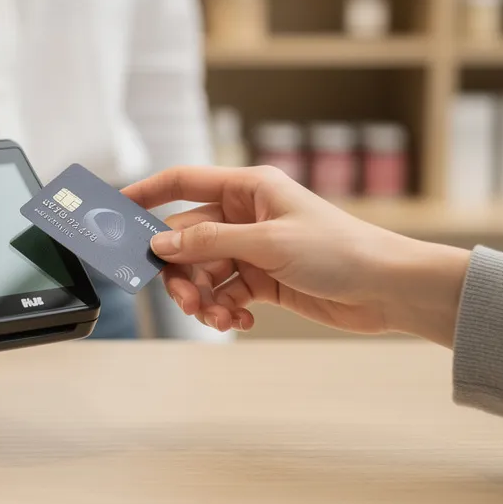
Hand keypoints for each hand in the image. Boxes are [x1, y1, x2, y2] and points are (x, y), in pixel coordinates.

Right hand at [122, 166, 471, 346]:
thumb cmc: (340, 250)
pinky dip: (223, 309)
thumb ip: (209, 242)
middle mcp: (246, 215)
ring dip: (202, 296)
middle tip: (187, 298)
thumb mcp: (268, 242)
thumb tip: (161, 243)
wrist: (388, 289)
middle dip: (181, 270)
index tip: (114, 207)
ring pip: (202, 271)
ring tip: (217, 316)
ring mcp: (253, 249)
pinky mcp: (263, 280)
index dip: (147, 193)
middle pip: (186, 238)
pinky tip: (236, 320)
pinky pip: (224, 292)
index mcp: (248, 188)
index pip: (183, 183)